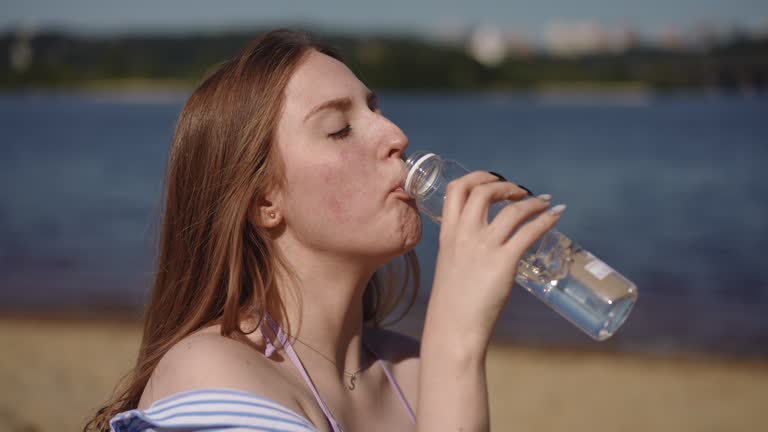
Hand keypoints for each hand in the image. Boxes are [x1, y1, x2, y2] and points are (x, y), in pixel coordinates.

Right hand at [426, 171, 563, 350]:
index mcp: (447, 235)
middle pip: (483, 191)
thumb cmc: (451, 305)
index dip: (476, 177)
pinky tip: (556, 216)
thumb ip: (462, 251)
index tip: (491, 180)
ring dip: (531, 201)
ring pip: (511, 210)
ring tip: (543, 203)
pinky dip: (546, 219)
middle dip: (504, 185)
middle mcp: (463, 235)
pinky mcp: (504, 263)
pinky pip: (529, 232)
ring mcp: (484, 248)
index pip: (456, 190)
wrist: (453, 330)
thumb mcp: (449, 266)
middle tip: (519, 191)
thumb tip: (484, 248)